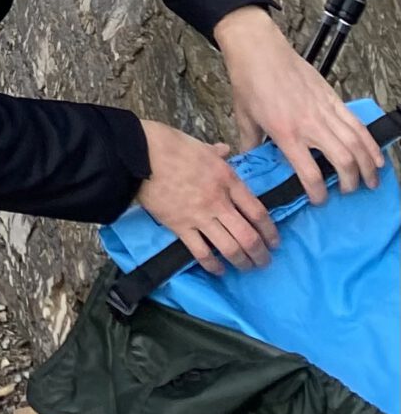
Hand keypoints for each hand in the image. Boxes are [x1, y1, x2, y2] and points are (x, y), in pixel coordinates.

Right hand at [134, 119, 279, 274]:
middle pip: (248, 236)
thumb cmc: (170, 144)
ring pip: (229, 248)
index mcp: (227, 179)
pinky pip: (201, 252)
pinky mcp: (180, 227)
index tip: (275, 241)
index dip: (270, 231)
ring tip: (247, 267)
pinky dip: (212, 265)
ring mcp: (200, 216)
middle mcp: (218, 201)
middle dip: (260, 253)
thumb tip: (224, 150)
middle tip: (265, 261)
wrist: (139, 154)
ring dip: (242, 262)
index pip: (258, 211)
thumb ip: (217, 153)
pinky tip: (219, 269)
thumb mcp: (201, 145)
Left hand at [212, 6, 387, 203]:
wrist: (258, 49)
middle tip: (348, 191)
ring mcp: (324, 110)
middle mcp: (309, 124)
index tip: (319, 200)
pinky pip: (356, 124)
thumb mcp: (243, 117)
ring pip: (356, 143)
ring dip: (367, 166)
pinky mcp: (332, 98)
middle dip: (351, 182)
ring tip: (371, 181)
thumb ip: (249, 144)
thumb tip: (248, 162)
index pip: (310, 173)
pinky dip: (370, 142)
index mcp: (285, 133)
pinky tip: (376, 156)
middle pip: (343, 161)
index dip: (318, 193)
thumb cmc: (249, 82)